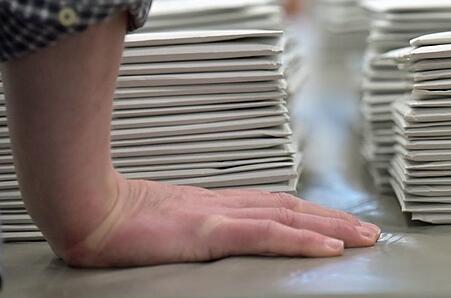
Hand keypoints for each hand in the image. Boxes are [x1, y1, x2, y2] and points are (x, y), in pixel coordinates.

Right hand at [56, 175, 379, 266]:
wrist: (82, 206)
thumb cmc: (112, 218)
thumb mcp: (161, 225)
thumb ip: (190, 228)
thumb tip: (204, 237)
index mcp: (215, 205)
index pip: (275, 206)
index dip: (311, 213)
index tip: (339, 222)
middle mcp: (225, 204)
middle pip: (293, 208)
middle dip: (334, 219)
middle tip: (369, 232)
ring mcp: (219, 215)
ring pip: (290, 218)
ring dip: (332, 228)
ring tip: (363, 238)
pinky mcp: (209, 231)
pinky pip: (267, 235)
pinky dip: (302, 239)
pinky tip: (329, 246)